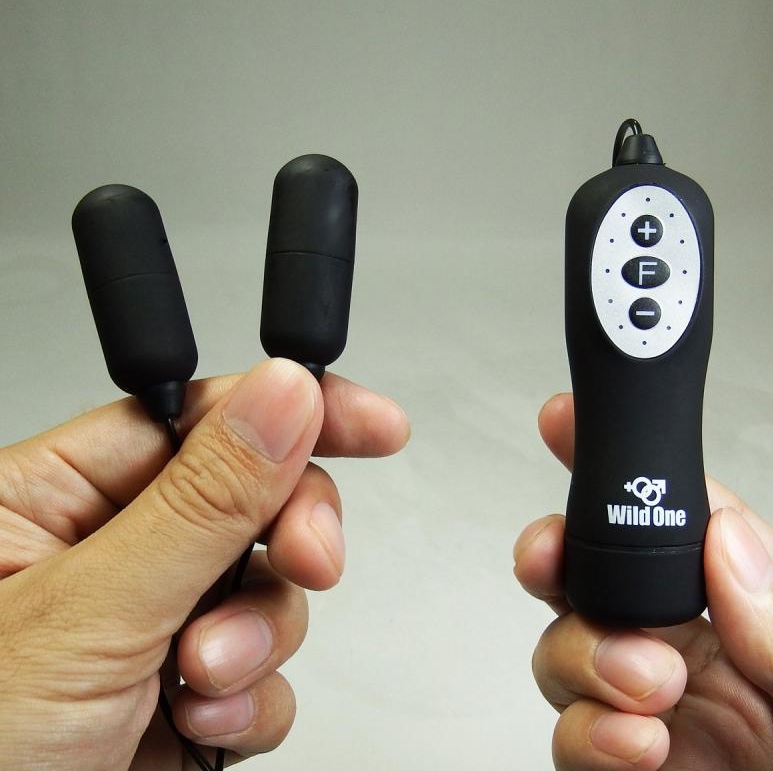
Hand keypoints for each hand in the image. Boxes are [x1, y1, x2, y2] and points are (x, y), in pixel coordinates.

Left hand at [0, 359, 408, 769]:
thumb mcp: (89, 613)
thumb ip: (202, 501)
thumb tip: (283, 394)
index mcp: (54, 498)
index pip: (198, 416)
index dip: (294, 410)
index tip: (375, 425)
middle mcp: (110, 551)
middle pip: (251, 497)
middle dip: (291, 533)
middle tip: (314, 559)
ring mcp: (153, 624)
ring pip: (267, 587)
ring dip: (259, 636)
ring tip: (206, 678)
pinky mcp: (185, 693)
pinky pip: (265, 669)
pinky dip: (253, 699)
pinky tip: (205, 721)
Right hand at [514, 393, 772, 769]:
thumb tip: (729, 548)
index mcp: (762, 604)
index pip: (680, 511)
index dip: (620, 460)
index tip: (567, 424)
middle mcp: (700, 647)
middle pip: (595, 569)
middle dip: (562, 554)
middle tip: (562, 560)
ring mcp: (660, 710)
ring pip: (566, 646)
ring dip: (581, 653)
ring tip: (642, 685)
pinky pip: (572, 737)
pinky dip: (584, 734)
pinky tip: (632, 744)